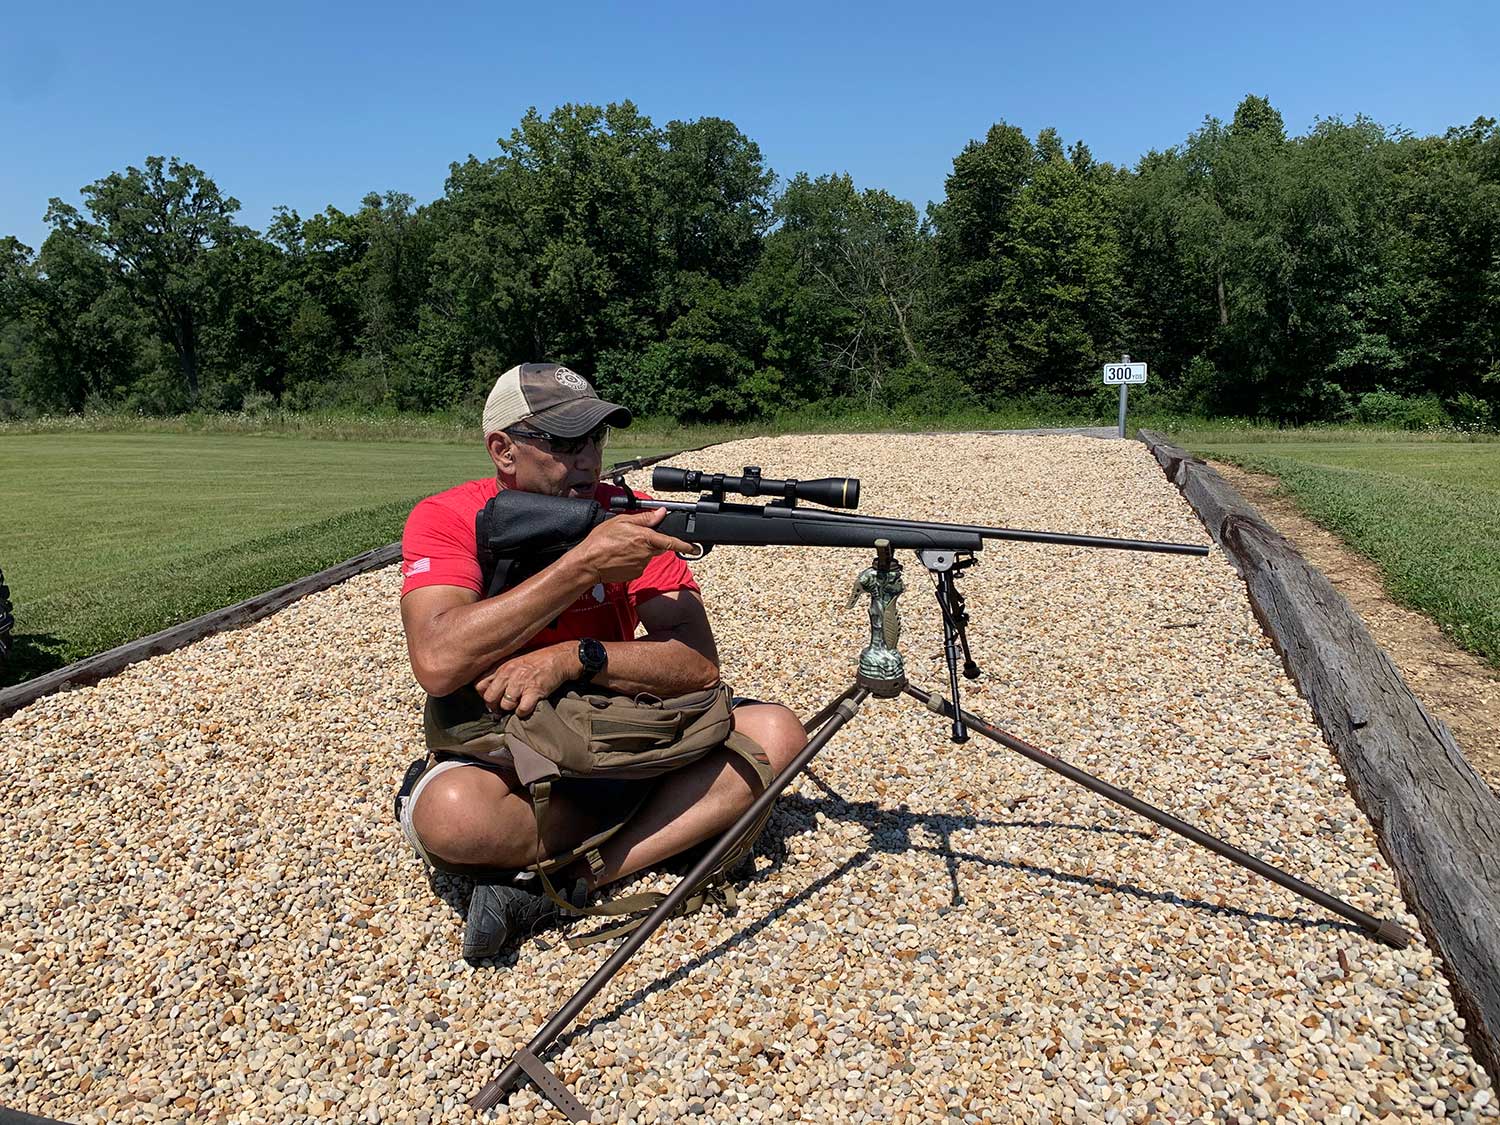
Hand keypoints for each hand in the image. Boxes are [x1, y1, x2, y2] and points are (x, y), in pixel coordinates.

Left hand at [475, 644, 578, 718]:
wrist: (560, 658)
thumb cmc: (538, 660)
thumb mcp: (515, 659)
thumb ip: (501, 672)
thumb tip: (489, 687)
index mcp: (502, 666)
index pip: (479, 685)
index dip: (484, 694)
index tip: (493, 697)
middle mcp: (508, 674)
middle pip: (489, 698)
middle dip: (495, 706)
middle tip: (502, 708)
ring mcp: (521, 683)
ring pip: (505, 705)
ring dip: (511, 709)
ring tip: (518, 705)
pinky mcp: (534, 691)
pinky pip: (522, 709)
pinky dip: (523, 712)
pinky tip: (528, 707)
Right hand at [570, 507, 694, 584]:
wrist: (588, 563)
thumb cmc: (601, 541)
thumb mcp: (621, 522)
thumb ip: (644, 518)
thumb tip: (661, 513)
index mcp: (645, 539)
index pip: (671, 542)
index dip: (686, 545)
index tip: (695, 548)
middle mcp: (646, 554)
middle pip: (658, 547)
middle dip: (650, 542)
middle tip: (631, 538)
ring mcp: (641, 566)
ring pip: (648, 556)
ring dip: (640, 550)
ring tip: (621, 547)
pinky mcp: (635, 574)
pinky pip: (640, 564)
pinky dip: (633, 560)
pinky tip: (620, 556)